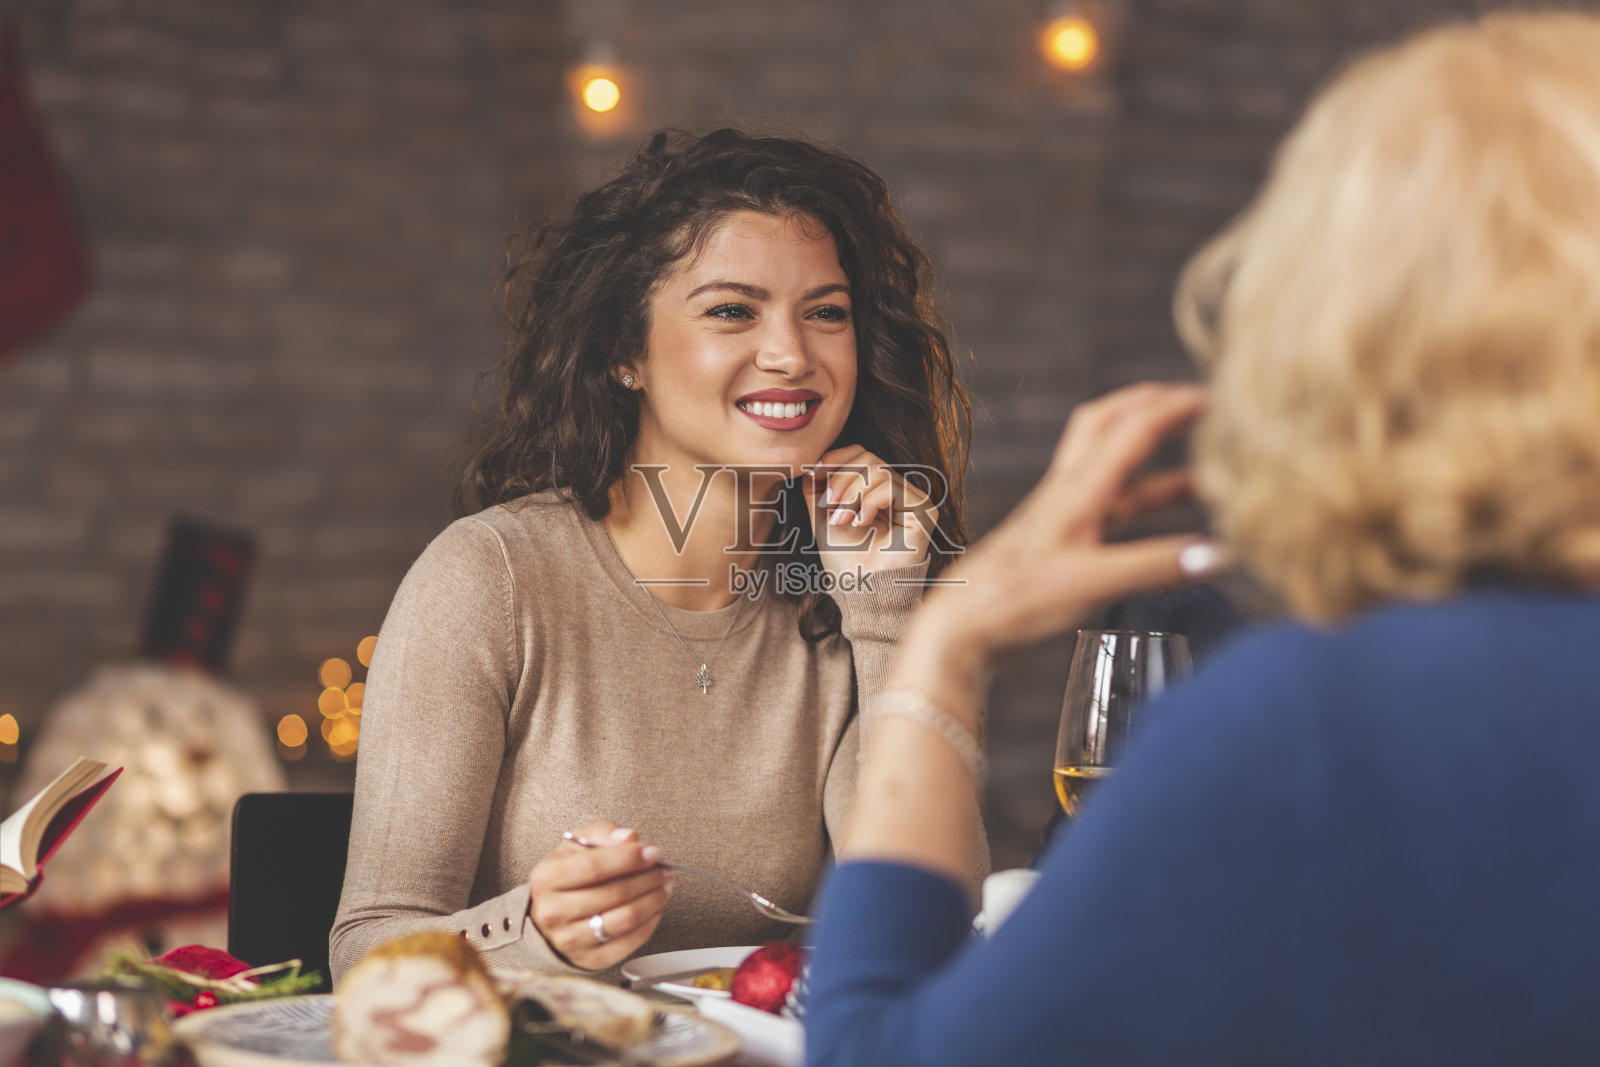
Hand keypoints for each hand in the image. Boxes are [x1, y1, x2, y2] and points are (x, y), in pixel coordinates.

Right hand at [526, 820, 672, 969]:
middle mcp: (553, 912)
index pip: (593, 867)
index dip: (628, 858)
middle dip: (648, 879)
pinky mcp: (588, 959)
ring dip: (653, 900)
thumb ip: (602, 833)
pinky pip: (628, 942)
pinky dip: (649, 923)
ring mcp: (569, 939)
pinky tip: (655, 908)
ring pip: (624, 919)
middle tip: (663, 870)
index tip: (652, 852)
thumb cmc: (567, 876)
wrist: (550, 914)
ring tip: (664, 886)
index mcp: (546, 878)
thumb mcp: (576, 845)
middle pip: (614, 894)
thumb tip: (629, 837)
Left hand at [803, 445, 941, 576]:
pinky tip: (862, 523)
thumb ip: (816, 490)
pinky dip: (869, 502)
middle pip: (868, 458)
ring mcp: (913, 499)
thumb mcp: (822, 518)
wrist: (861, 589)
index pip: (861, 454)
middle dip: (841, 478)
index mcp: (876, 490)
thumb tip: (811, 465)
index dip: (837, 457)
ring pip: (878, 470)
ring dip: (852, 494)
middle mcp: (898, 491)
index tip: (814, 471)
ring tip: (842, 519)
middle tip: (829, 504)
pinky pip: (891, 486)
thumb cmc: (845, 560)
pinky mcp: (923, 510)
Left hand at [899, 383, 1221, 699]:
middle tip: (1200, 402)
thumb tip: (1219, 553)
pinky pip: (1111, 503)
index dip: (1179, 406)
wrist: (962, 627)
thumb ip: (1155, 566)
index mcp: (1077, 490)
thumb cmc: (1014, 602)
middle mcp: (1068, 491)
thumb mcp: (1093, 582)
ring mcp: (1063, 512)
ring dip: (1157, 457)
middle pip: (1112, 423)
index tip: (1222, 395)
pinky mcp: (1060, 538)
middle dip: (1157, 404)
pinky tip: (1169, 521)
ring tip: (1207, 467)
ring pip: (1113, 464)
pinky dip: (1145, 499)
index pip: (1134, 427)